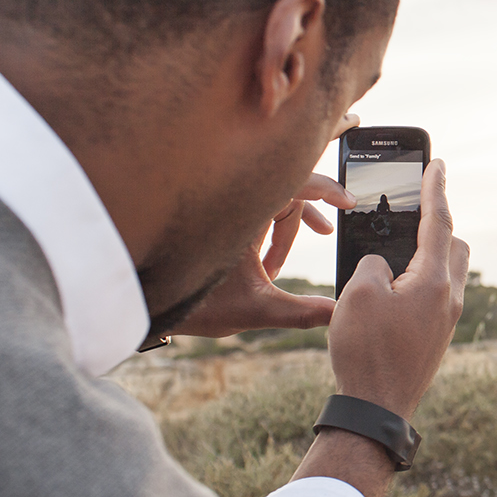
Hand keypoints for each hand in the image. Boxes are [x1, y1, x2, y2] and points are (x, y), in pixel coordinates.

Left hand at [170, 173, 355, 337]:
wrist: (149, 307)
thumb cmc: (194, 303)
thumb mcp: (255, 309)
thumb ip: (300, 312)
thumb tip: (337, 313)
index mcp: (243, 212)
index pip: (294, 183)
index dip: (326, 187)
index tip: (348, 201)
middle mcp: (234, 203)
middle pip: (287, 189)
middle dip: (309, 212)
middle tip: (332, 224)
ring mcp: (225, 210)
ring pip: (273, 199)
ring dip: (290, 226)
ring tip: (309, 245)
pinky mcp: (218, 220)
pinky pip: (257, 208)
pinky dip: (276, 226)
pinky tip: (276, 260)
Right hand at [324, 159, 469, 419]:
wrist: (376, 410)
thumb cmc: (366, 352)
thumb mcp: (358, 294)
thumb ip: (372, 264)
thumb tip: (384, 266)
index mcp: (435, 281)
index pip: (439, 221)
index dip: (435, 189)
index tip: (438, 163)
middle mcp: (450, 298)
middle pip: (453, 246)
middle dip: (437, 224)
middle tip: (414, 210)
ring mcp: (446, 320)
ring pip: (447, 272)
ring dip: (428, 256)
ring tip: (397, 250)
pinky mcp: (435, 338)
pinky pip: (435, 296)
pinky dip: (419, 281)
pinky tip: (393, 288)